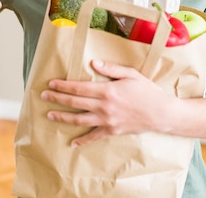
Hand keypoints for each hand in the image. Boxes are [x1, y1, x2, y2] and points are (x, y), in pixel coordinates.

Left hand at [41, 60, 173, 147]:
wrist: (162, 114)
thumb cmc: (148, 91)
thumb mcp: (131, 74)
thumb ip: (111, 69)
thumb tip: (93, 63)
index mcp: (107, 90)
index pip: (79, 87)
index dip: (63, 85)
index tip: (51, 83)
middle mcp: (104, 106)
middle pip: (75, 102)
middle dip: (57, 98)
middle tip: (44, 95)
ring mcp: (107, 121)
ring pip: (79, 119)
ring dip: (63, 117)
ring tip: (50, 115)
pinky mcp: (112, 131)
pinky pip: (93, 136)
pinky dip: (82, 140)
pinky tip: (72, 142)